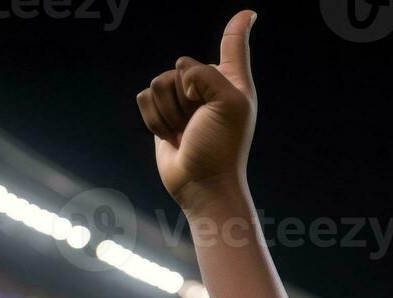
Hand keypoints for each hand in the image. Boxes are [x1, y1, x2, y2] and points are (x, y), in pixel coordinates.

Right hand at [137, 11, 257, 210]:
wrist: (202, 184)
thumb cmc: (222, 147)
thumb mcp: (229, 104)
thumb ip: (206, 74)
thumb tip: (182, 70)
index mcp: (232, 84)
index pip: (233, 47)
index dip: (237, 29)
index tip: (248, 14)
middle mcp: (207, 89)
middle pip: (179, 65)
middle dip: (184, 95)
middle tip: (200, 124)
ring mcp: (183, 102)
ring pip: (158, 82)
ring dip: (169, 112)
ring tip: (185, 132)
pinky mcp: (162, 114)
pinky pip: (144, 98)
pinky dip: (154, 119)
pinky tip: (170, 137)